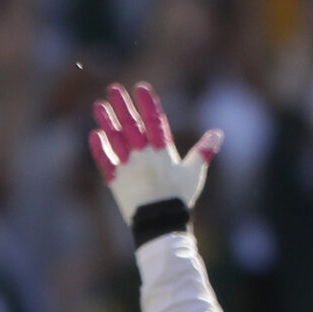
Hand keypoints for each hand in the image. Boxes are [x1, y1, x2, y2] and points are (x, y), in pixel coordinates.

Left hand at [87, 81, 220, 230]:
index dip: (147, 103)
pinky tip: (94, 134)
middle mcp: (144, 155)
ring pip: (116, 139)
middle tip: (113, 88)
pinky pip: (105, 162)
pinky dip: (100, 148)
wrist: (160, 224)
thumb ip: (203, 151)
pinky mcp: (116, 182)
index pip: (154, 120)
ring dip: (107, 121)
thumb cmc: (179, 199)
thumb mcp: (194, 173)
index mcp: (163, 151)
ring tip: (99, 105)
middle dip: (123, 105)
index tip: (140, 87)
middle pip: (131, 125)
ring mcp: (128, 168)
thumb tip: (218, 133)